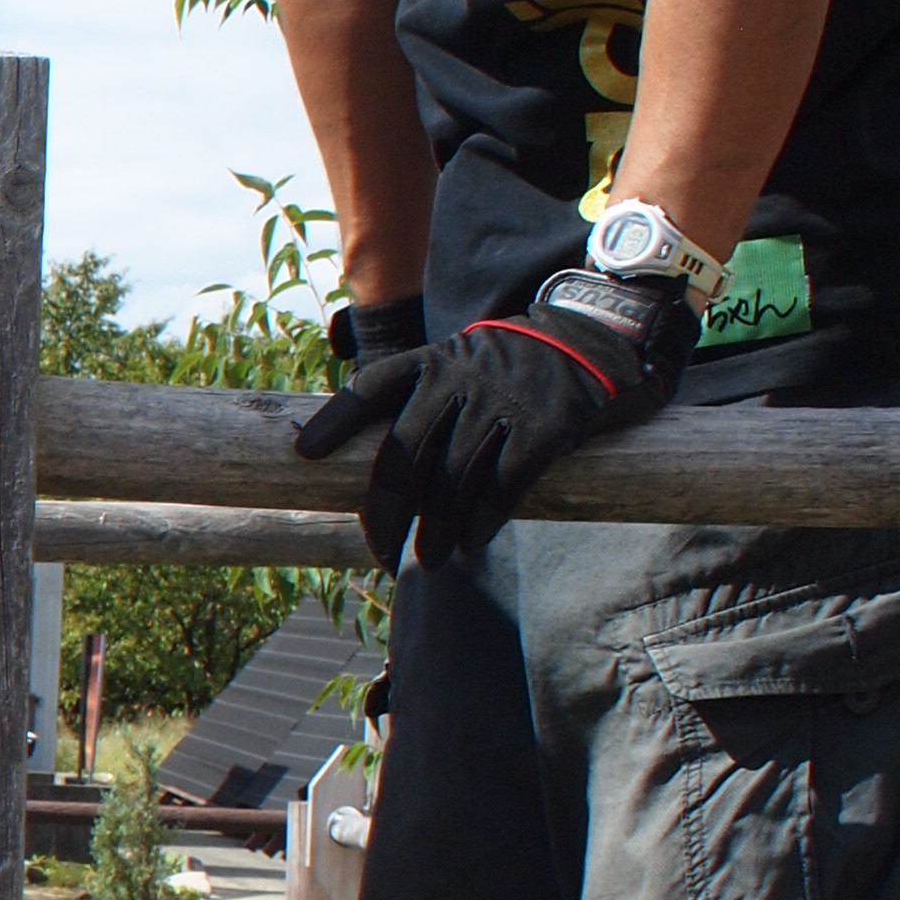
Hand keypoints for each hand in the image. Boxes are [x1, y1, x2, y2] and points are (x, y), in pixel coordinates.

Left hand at [293, 270, 691, 569]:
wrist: (594, 338)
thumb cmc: (512, 369)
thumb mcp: (459, 364)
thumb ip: (420, 401)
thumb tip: (367, 465)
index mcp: (431, 363)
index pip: (370, 388)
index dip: (336, 420)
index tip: (306, 453)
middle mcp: (459, 380)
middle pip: (405, 455)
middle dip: (385, 511)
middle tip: (378, 550)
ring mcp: (502, 402)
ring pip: (452, 479)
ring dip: (434, 530)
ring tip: (427, 561)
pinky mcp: (546, 425)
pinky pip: (504, 483)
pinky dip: (482, 520)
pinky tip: (470, 545)